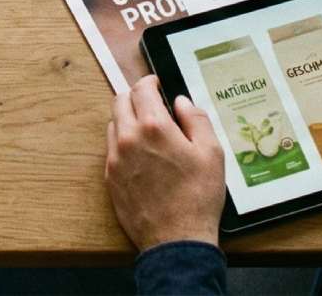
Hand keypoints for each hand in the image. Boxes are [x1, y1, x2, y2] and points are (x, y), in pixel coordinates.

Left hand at [106, 75, 224, 249]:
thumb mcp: (212, 153)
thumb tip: (181, 102)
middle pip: (120, 101)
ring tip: (148, 131)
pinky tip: (140, 154)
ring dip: (127, 119)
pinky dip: (123, 142)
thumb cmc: (198, 197)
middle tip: (152, 104)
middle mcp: (129, 138)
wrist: (176, 239)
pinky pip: (111, 148)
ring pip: (113, 124)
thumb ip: (196, 119)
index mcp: (154, 127)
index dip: (150, 82)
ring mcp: (115, 158)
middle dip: (135, 97)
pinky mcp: (110, 177)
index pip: (141, 89)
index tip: (157, 84)